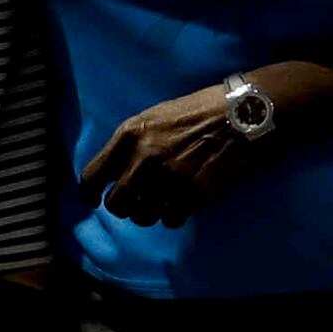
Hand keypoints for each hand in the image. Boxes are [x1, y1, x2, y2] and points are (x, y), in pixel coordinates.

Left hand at [81, 82, 267, 222]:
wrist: (243, 115)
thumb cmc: (199, 111)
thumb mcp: (156, 116)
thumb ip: (133, 143)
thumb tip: (117, 171)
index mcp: (130, 134)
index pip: (93, 175)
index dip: (90, 193)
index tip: (94, 200)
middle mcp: (144, 158)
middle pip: (117, 204)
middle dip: (125, 207)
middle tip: (137, 203)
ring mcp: (169, 179)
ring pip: (143, 217)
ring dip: (151, 213)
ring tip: (164, 201)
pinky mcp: (193, 196)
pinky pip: (171, 220)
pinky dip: (176, 215)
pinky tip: (185, 201)